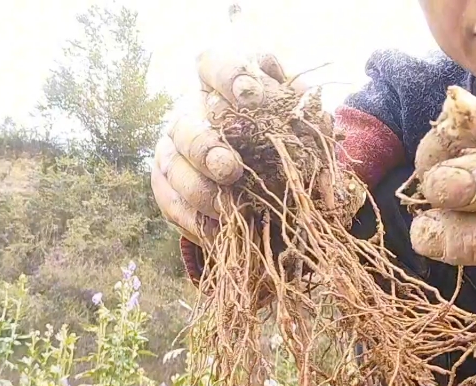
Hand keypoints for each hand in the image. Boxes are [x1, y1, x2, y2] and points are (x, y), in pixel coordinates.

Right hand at [150, 52, 310, 248]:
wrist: (263, 175)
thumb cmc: (280, 133)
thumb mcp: (295, 114)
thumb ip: (300, 107)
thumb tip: (308, 112)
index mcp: (218, 83)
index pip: (212, 65)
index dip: (227, 76)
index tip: (250, 94)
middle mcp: (189, 113)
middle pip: (186, 127)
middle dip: (206, 148)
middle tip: (229, 168)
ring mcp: (173, 151)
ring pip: (174, 169)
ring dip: (199, 190)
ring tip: (227, 208)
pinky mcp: (166, 187)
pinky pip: (172, 206)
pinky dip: (195, 221)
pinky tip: (219, 230)